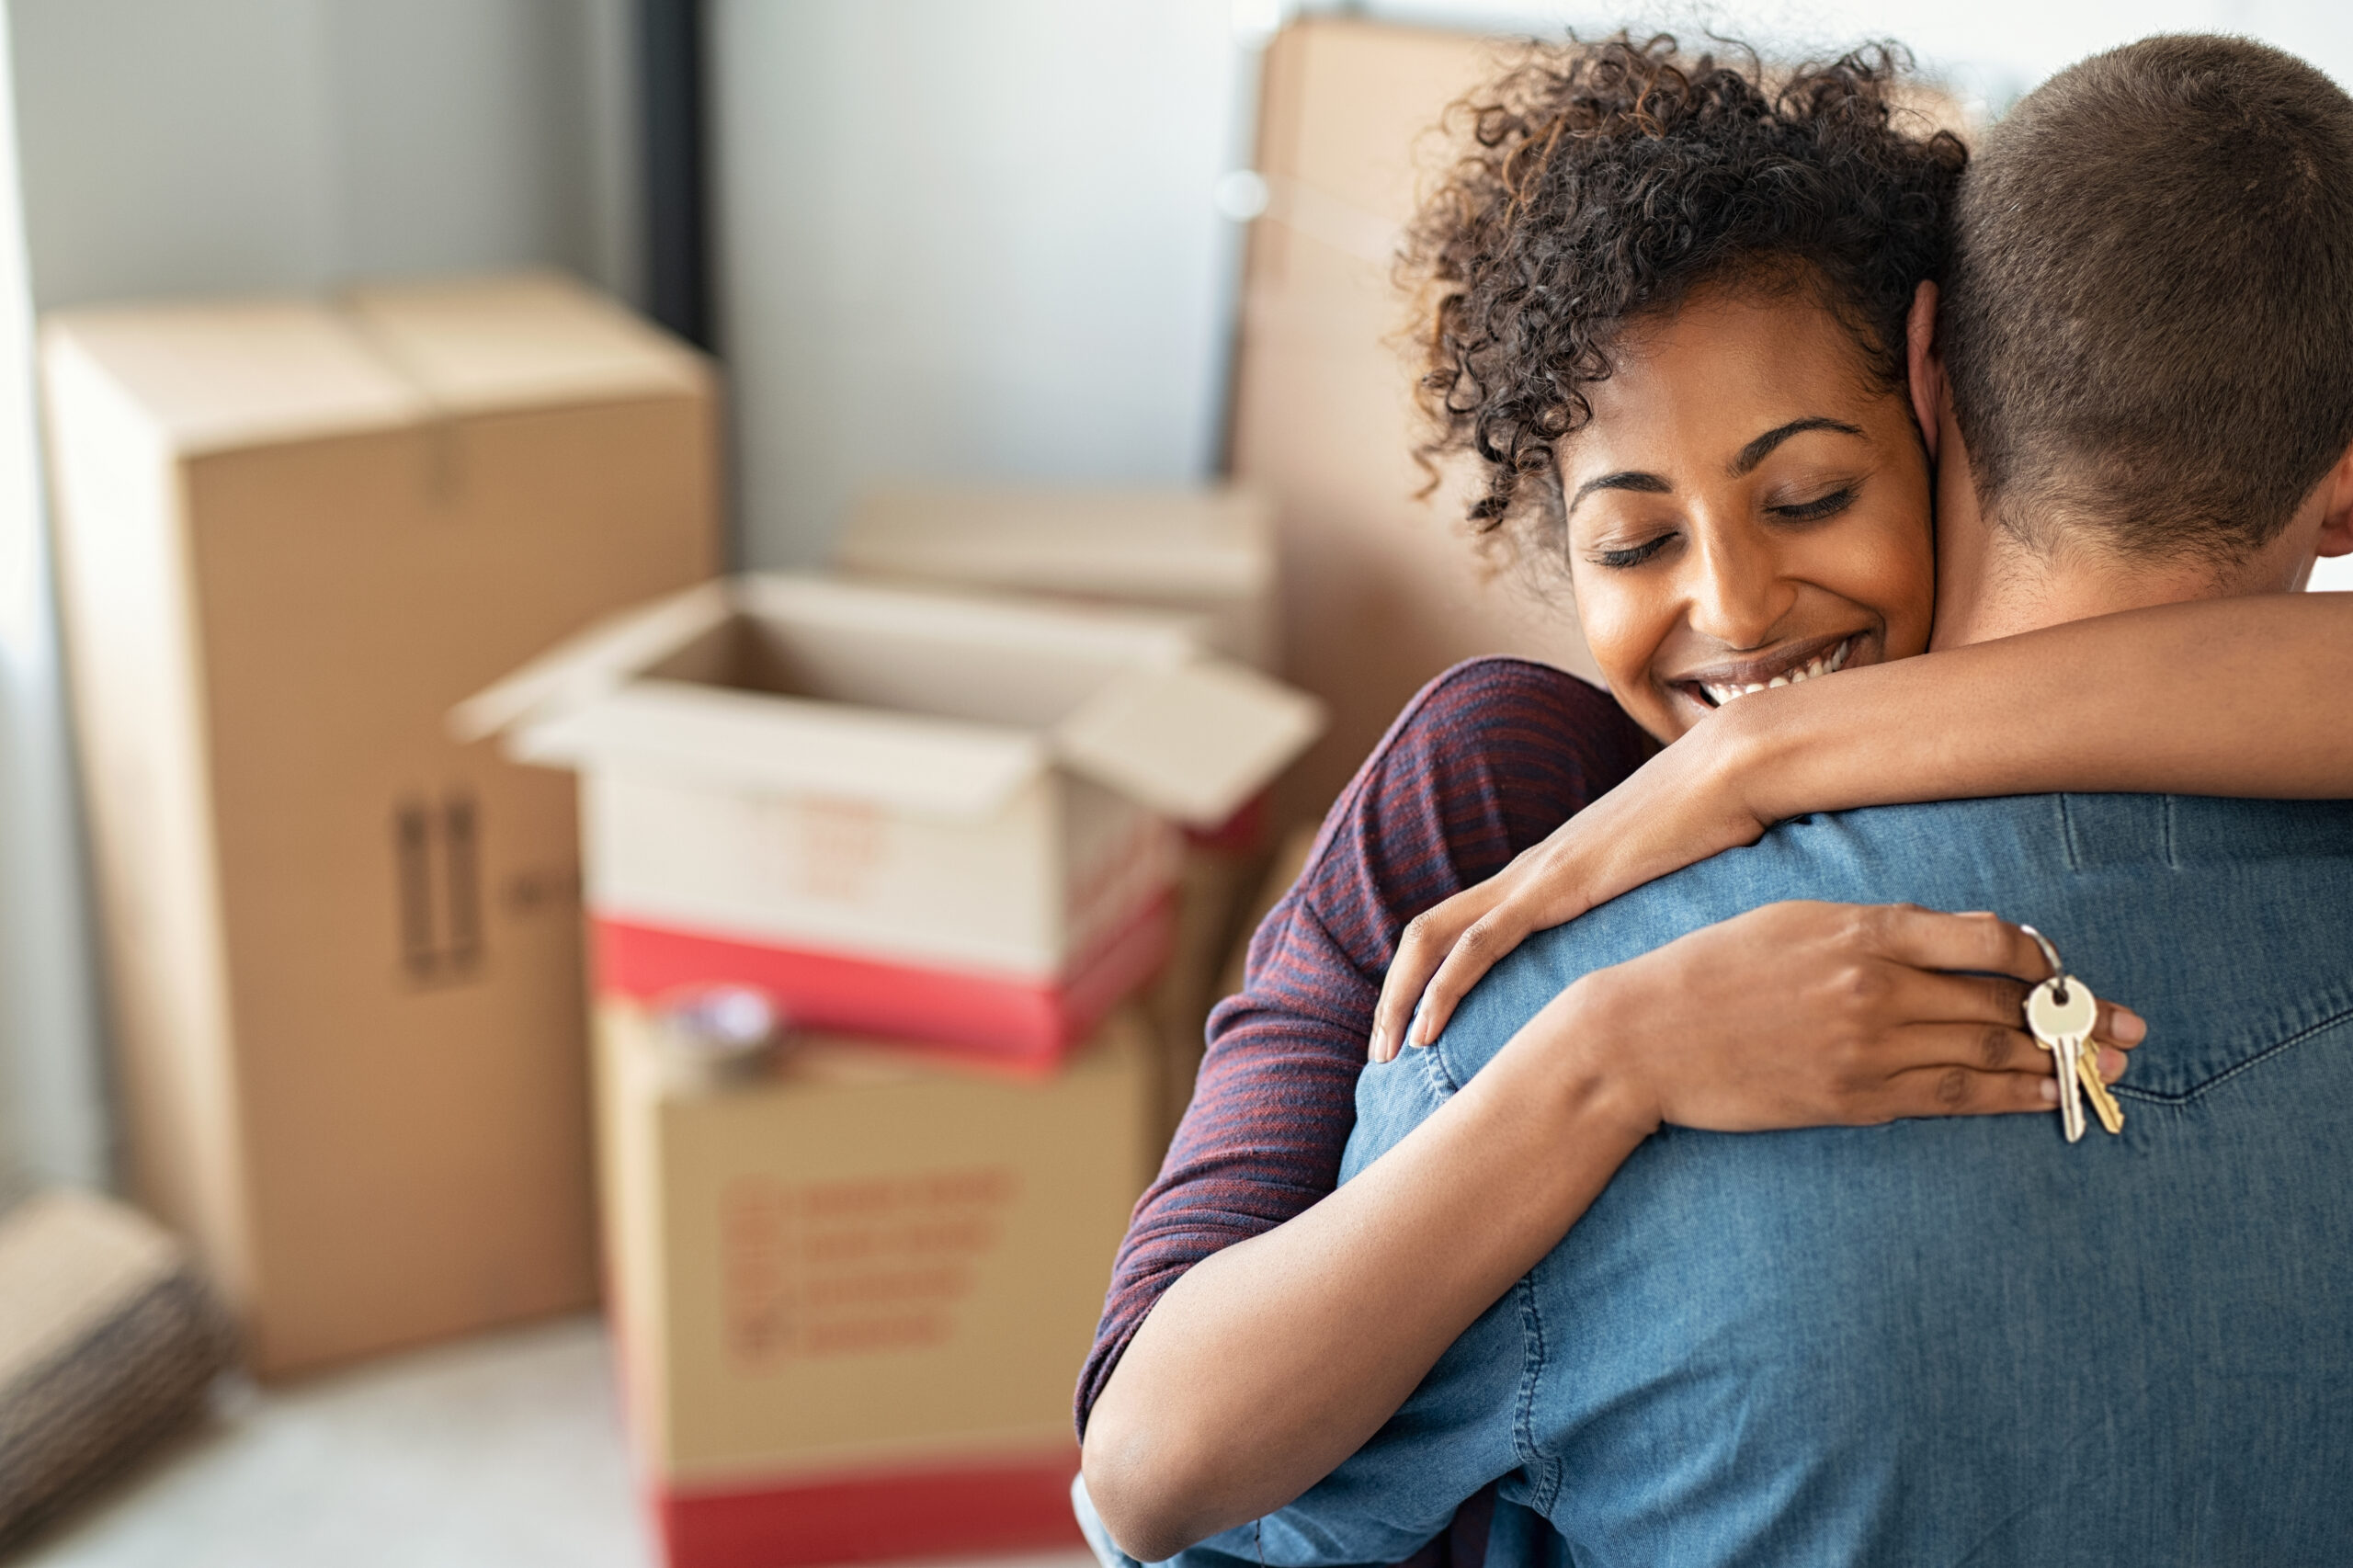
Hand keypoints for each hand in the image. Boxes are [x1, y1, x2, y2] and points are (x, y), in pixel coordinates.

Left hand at [1372, 720, 1770, 1062]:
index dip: (1428, 976)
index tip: (1419, 1031)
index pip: (1461, 927)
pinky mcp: (1554, 886)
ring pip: (1434, 937)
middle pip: (1427, 932)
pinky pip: (1478, 942)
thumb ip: (1650, 915)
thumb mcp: (1672, 885)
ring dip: (1400, 997)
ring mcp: (1534, 876)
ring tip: (1388, 1053)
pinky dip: (1444, 987)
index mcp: (1546, 874)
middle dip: (1393, 994)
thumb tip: (1671, 962)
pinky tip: (1427, 1029)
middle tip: (1380, 1053)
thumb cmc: (1716, 825)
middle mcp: (1525, 873)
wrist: (1733, 771)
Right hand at [1521, 901, 2143, 1135]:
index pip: (1988, 940)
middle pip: (2003, 1003)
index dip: (2040, 958)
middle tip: (2129, 1028)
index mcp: (1863, 930)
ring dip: (2057, 1062)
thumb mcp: (1793, 920)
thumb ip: (1873, 929)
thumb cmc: (1711, 968)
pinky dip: (2006, 1098)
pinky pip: (1950, 1099)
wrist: (1643, 1036)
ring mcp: (1867, 1048)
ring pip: (1988, 1054)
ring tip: (2105, 1067)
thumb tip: (1951, 944)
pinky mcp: (1853, 1099)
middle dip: (2075, 1017)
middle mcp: (1876, 987)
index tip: (2060, 969)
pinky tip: (2043, 1098)